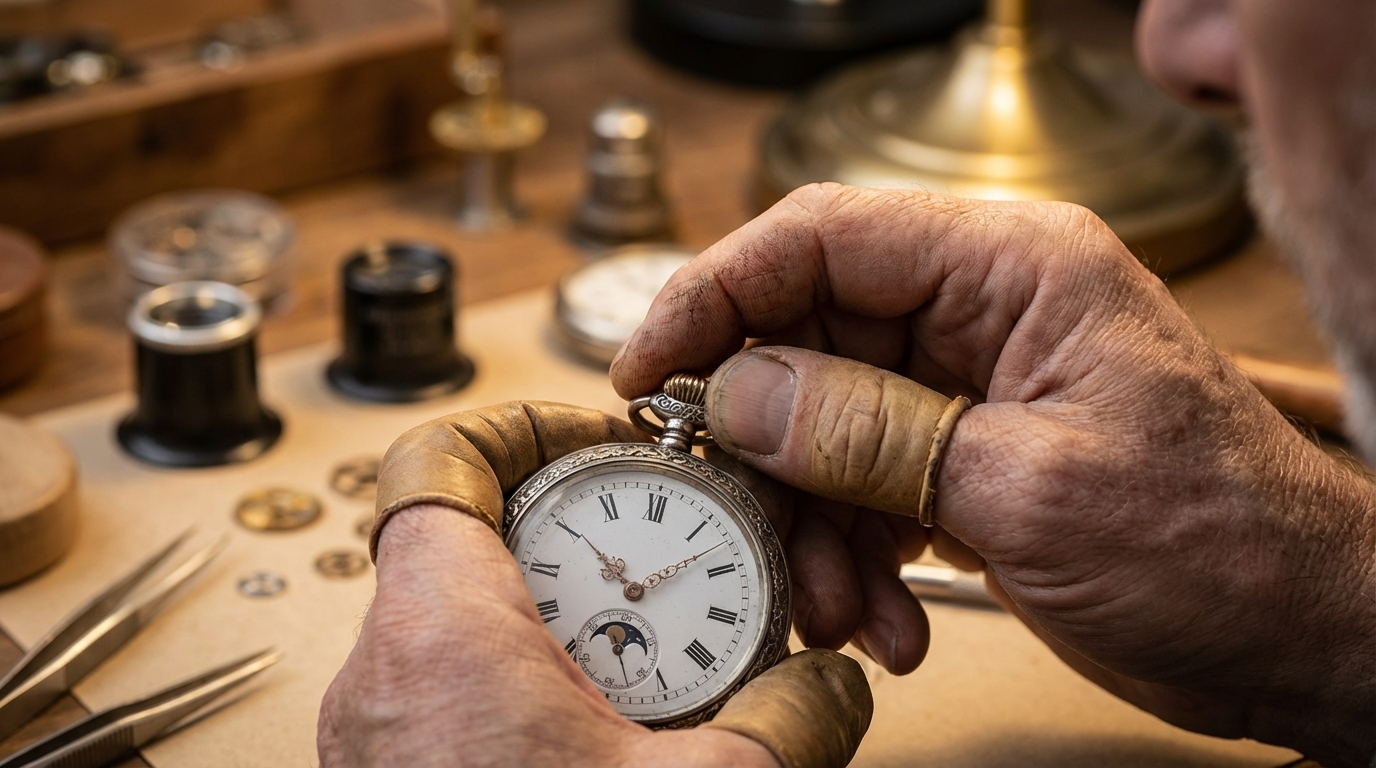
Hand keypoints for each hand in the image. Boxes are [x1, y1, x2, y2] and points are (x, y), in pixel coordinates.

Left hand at [319, 402, 872, 767]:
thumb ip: (789, 721)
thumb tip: (828, 689)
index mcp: (441, 638)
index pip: (441, 458)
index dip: (526, 424)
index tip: (604, 436)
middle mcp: (387, 676)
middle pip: (472, 530)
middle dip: (586, 533)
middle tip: (666, 556)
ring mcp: (382, 732)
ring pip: (469, 614)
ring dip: (571, 616)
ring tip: (657, 657)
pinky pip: (461, 687)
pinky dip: (542, 683)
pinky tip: (617, 732)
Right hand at [611, 183, 1375, 766]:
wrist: (1300, 636)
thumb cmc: (1220, 545)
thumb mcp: (1031, 489)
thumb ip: (873, 434)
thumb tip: (741, 391)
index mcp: (1013, 269)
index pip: (821, 237)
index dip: (716, 292)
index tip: (648, 368)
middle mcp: (981, 313)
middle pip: (807, 342)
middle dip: (766, 449)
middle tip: (739, 522)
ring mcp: (968, 389)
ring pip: (823, 430)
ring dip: (812, 528)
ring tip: (840, 607)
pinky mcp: (964, 458)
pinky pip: (863, 489)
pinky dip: (856, 561)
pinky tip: (890, 621)